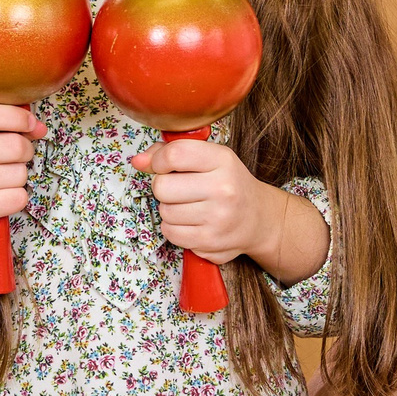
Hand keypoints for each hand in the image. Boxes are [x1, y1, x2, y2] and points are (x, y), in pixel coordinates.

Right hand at [0, 103, 47, 267]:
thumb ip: (1, 127)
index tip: (30, 124)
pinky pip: (18, 198)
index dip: (18, 117)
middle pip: (15, 146)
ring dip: (18, 178)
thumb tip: (40, 127)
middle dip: (25, 152)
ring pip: (20, 174)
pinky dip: (16, 198)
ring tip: (0, 181)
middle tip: (15, 158)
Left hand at [129, 138, 328, 283]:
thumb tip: (138, 161)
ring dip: (169, 209)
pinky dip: (174, 228)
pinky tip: (190, 222)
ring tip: (189, 206)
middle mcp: (223, 188)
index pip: (174, 154)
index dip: (158, 160)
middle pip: (162, 186)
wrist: (258, 218)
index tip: (163, 166)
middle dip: (163, 187)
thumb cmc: (228, 184)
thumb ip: (170, 153)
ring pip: (164, 211)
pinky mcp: (210, 241)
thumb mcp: (209, 159)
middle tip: (179, 189)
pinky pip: (170, 233)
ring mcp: (217, 217)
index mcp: (222, 160)